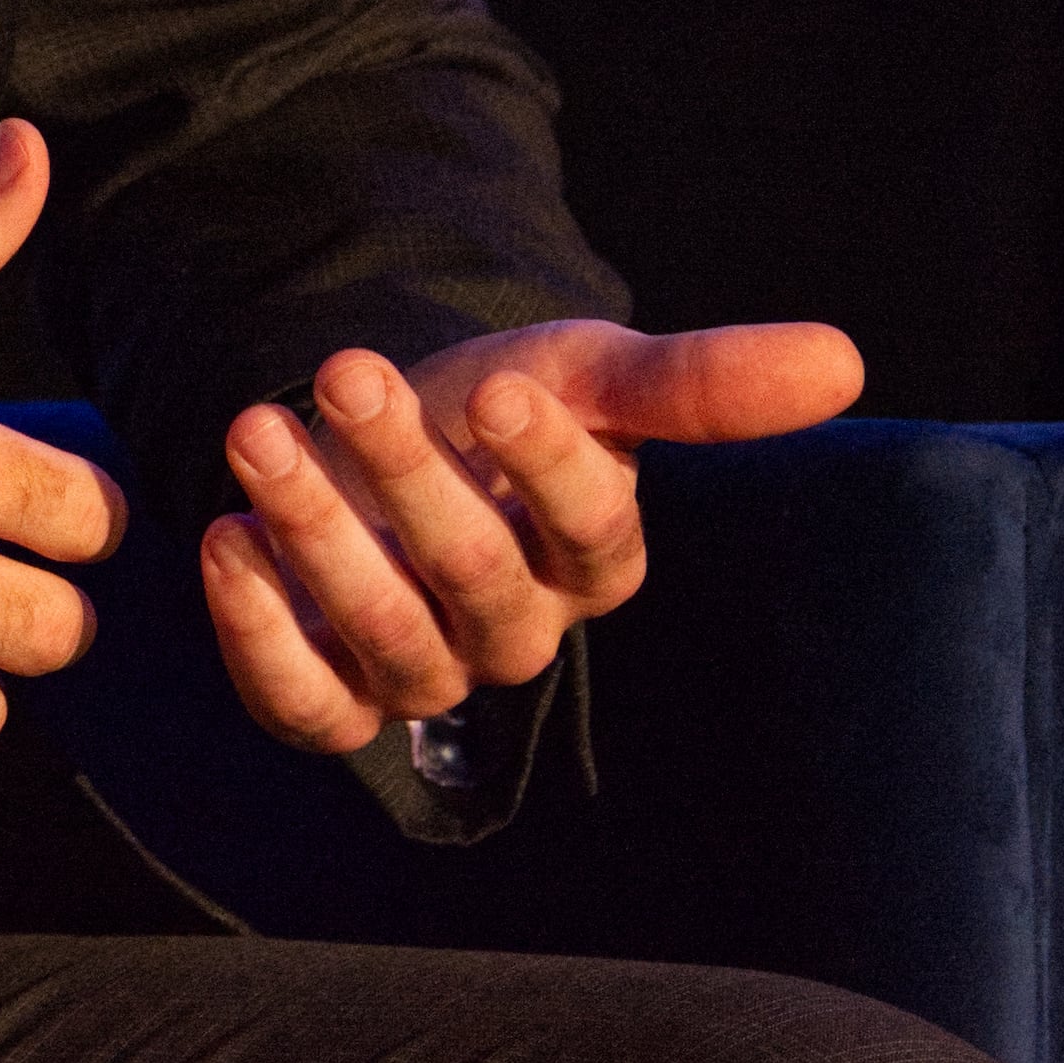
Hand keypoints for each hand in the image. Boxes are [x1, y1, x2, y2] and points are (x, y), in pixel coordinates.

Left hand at [202, 315, 865, 753]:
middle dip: (408, 472)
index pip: (593, 534)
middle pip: (474, 576)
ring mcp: (418, 668)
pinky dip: (258, 634)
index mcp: (592, 558)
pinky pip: (304, 703)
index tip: (502, 385)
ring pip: (386, 636)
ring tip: (256, 431)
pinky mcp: (327, 692)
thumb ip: (696, 380)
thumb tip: (841, 359)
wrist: (375, 432)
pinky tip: (222, 540)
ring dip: (316, 533)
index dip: (552, 468)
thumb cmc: (493, 410)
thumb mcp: (583, 371)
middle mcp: (511, 628)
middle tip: (349, 371)